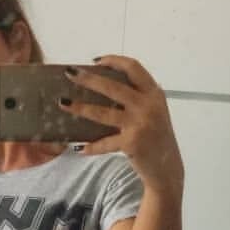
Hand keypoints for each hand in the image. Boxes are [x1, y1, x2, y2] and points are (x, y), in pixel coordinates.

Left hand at [63, 56, 183, 189]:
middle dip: (88, 78)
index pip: (133, 68)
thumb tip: (103, 85)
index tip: (96, 61)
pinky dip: (92, 147)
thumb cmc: (157, 137)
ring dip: (80, 107)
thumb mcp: (155, 111)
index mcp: (154, 94)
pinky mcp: (132, 142)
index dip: (114, 61)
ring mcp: (140, 124)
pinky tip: (80, 148)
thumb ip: (138, 97)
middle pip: (113, 86)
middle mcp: (148, 106)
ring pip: (103, 112)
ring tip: (63, 102)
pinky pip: (105, 142)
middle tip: (69, 73)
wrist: (167, 168)